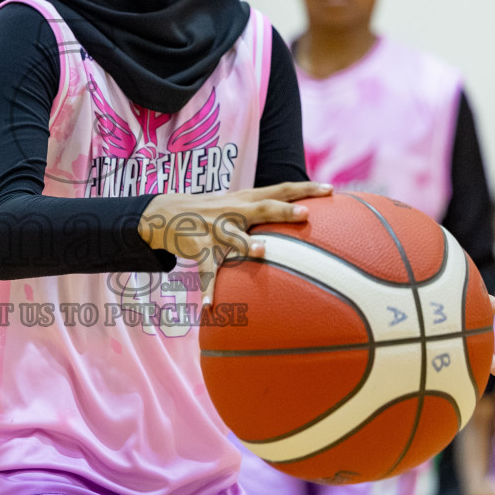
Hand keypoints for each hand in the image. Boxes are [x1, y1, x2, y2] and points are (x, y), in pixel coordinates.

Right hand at [139, 182, 333, 304]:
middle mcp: (233, 210)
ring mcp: (215, 228)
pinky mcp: (198, 245)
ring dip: (246, 243)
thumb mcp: (235, 204)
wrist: (164, 213)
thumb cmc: (209, 212)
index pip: (280, 189)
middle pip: (262, 207)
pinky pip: (206, 270)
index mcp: (246, 199)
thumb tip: (295, 216)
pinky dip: (208, 288)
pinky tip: (210, 306)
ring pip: (233, 236)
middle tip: (305, 213)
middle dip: (283, 210)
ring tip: (261, 251)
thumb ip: (261, 208)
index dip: (304, 188)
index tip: (330, 188)